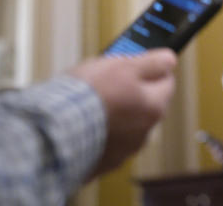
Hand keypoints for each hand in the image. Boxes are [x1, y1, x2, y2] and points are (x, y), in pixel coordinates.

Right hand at [69, 48, 176, 177]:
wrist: (53, 131)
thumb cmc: (87, 96)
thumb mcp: (123, 66)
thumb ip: (152, 63)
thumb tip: (169, 60)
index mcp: (154, 107)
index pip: (167, 82)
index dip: (152, 69)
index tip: (139, 63)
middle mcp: (144, 132)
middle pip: (146, 105)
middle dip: (133, 92)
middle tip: (110, 81)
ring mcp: (123, 150)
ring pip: (126, 125)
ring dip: (117, 114)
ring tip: (92, 103)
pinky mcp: (101, 163)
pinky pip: (106, 142)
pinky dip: (100, 133)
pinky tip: (84, 123)